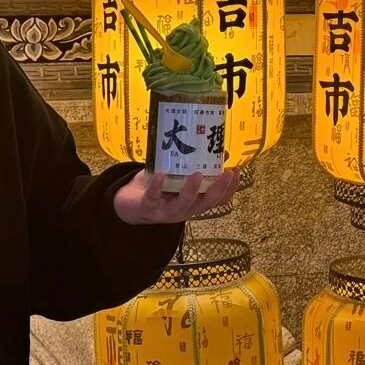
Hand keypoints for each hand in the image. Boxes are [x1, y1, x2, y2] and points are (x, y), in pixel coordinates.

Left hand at [113, 168, 240, 224]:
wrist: (128, 203)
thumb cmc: (159, 188)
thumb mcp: (179, 176)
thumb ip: (198, 167)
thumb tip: (222, 152)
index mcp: (194, 202)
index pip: (217, 200)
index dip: (230, 189)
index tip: (236, 170)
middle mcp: (184, 210)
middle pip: (205, 204)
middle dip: (218, 189)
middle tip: (227, 173)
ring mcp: (166, 211)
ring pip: (183, 205)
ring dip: (191, 191)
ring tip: (198, 174)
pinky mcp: (147, 208)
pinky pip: (153, 199)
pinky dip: (157, 187)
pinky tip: (162, 175)